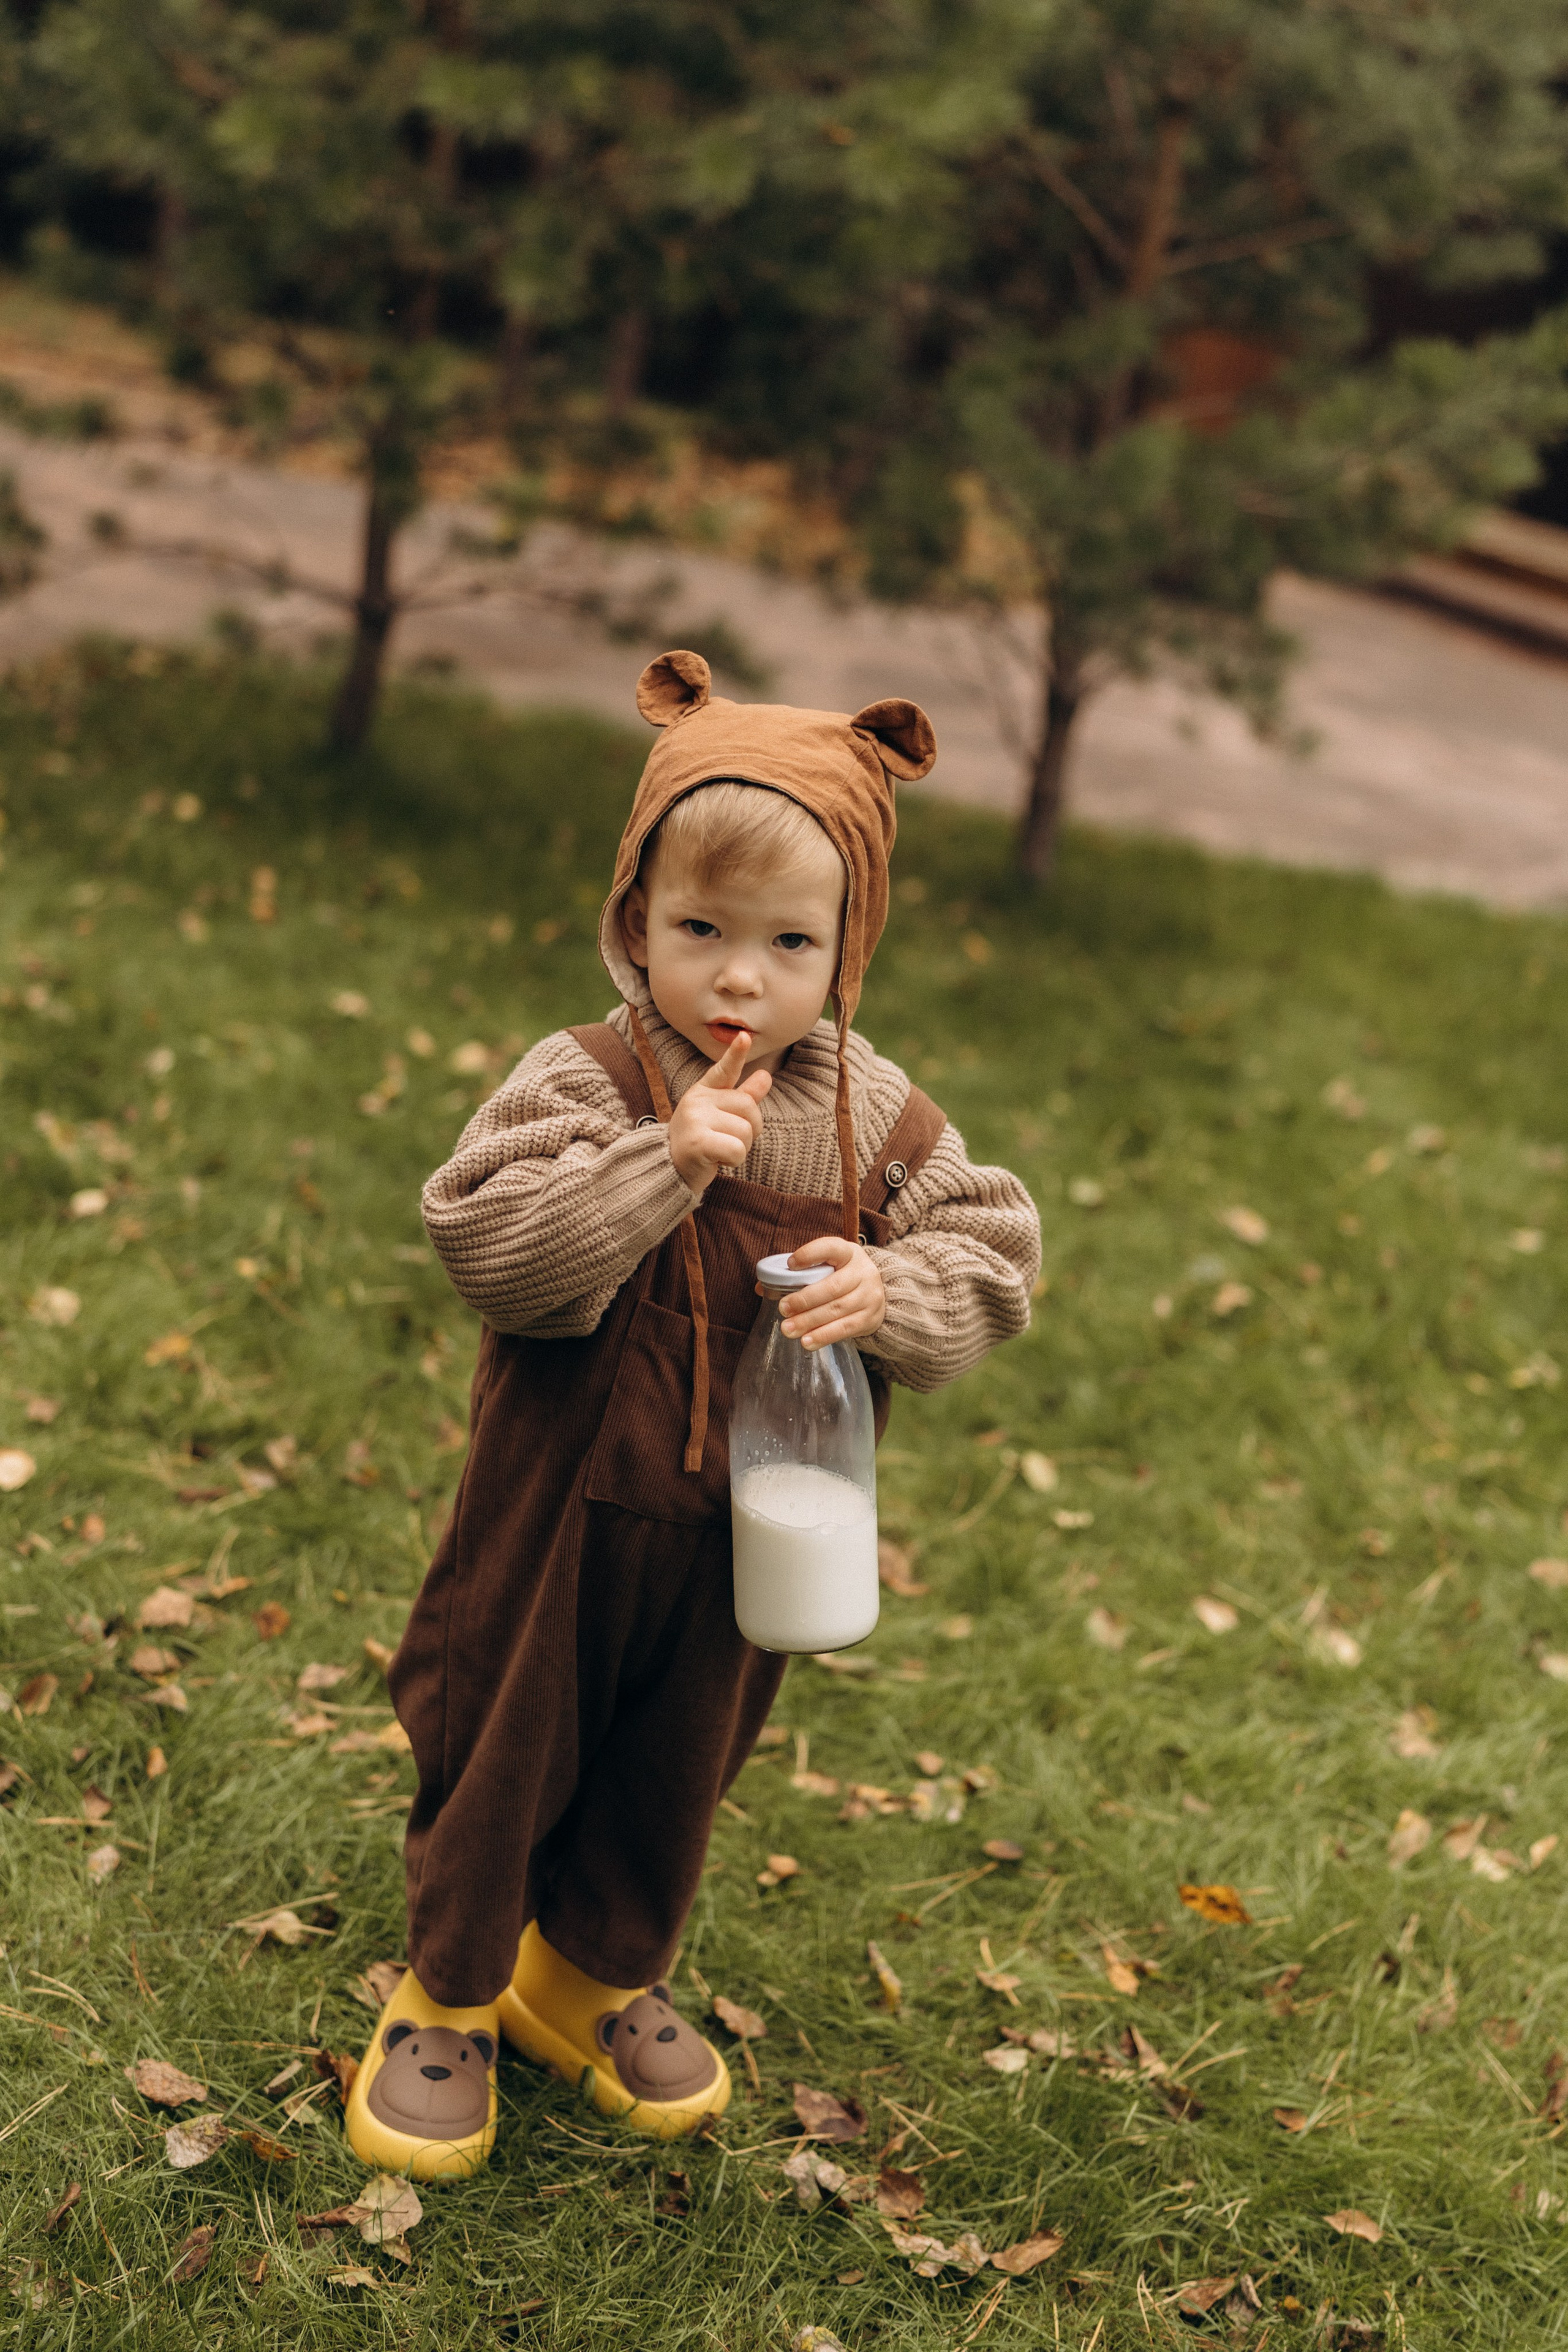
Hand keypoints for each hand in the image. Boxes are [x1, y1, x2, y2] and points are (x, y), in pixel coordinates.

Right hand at [666, 1030, 770, 1195]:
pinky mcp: (698, 1143)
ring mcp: (696, 1120)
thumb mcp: (720, 1116)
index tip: (745, 1036)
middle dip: (748, 1129)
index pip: (723, 1070)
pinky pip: (738, 1149)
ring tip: (719, 1151)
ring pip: (746, 1131)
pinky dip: (735, 1160)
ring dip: (741, 1148)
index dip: (736, 1053)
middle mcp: (698, 1100)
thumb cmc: (700, 1141)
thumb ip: (743, 1096)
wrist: (669, 1171)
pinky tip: (718, 1161)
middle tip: (726, 1139)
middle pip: (749, 1108)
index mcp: (703, 1091)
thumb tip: (766, 1075)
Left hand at [777, 1234, 885, 1349]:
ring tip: (788, 1329)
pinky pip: (844, 1329)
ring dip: (809, 1321)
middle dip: (804, 1299)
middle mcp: (863, 1272)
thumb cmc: (841, 1278)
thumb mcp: (827, 1267)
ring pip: (836, 1310)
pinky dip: (824, 1336)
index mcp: (848, 1252)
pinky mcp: (870, 1318)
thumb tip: (762, 1288)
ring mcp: (869, 1296)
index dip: (810, 1254)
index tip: (790, 1264)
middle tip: (783, 1309)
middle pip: (832, 1287)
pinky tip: (806, 1342)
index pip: (830, 1248)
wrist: (876, 1295)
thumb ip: (799, 1274)